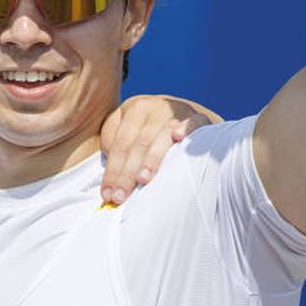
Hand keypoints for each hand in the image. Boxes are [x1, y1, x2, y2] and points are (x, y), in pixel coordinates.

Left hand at [99, 96, 216, 205]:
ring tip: (142, 180)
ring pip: (162, 138)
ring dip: (152, 159)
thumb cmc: (148, 131)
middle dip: (127, 174)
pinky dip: (186, 128)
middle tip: (120, 197)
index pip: (120, 145)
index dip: (112, 171)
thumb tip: (109, 187)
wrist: (183, 113)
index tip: (107, 195)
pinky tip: (179, 136)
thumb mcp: (126, 131)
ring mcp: (177, 112)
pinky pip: (193, 123)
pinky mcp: (198, 117)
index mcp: (134, 110)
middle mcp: (154, 108)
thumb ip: (115, 150)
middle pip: (138, 145)